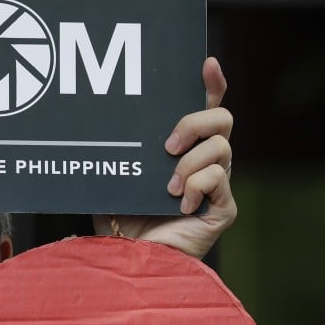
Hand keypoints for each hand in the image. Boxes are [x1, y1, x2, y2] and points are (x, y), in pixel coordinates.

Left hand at [94, 57, 235, 257]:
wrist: (128, 261)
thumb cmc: (119, 221)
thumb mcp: (114, 175)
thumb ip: (119, 149)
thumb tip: (102, 118)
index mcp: (183, 149)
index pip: (204, 108)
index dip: (211, 84)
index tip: (206, 63)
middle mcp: (205, 162)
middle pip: (222, 119)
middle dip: (195, 122)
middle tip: (167, 145)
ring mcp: (217, 184)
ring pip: (222, 147)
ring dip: (189, 162)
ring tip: (167, 185)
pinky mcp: (223, 208)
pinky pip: (219, 178)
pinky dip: (195, 185)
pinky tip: (178, 203)